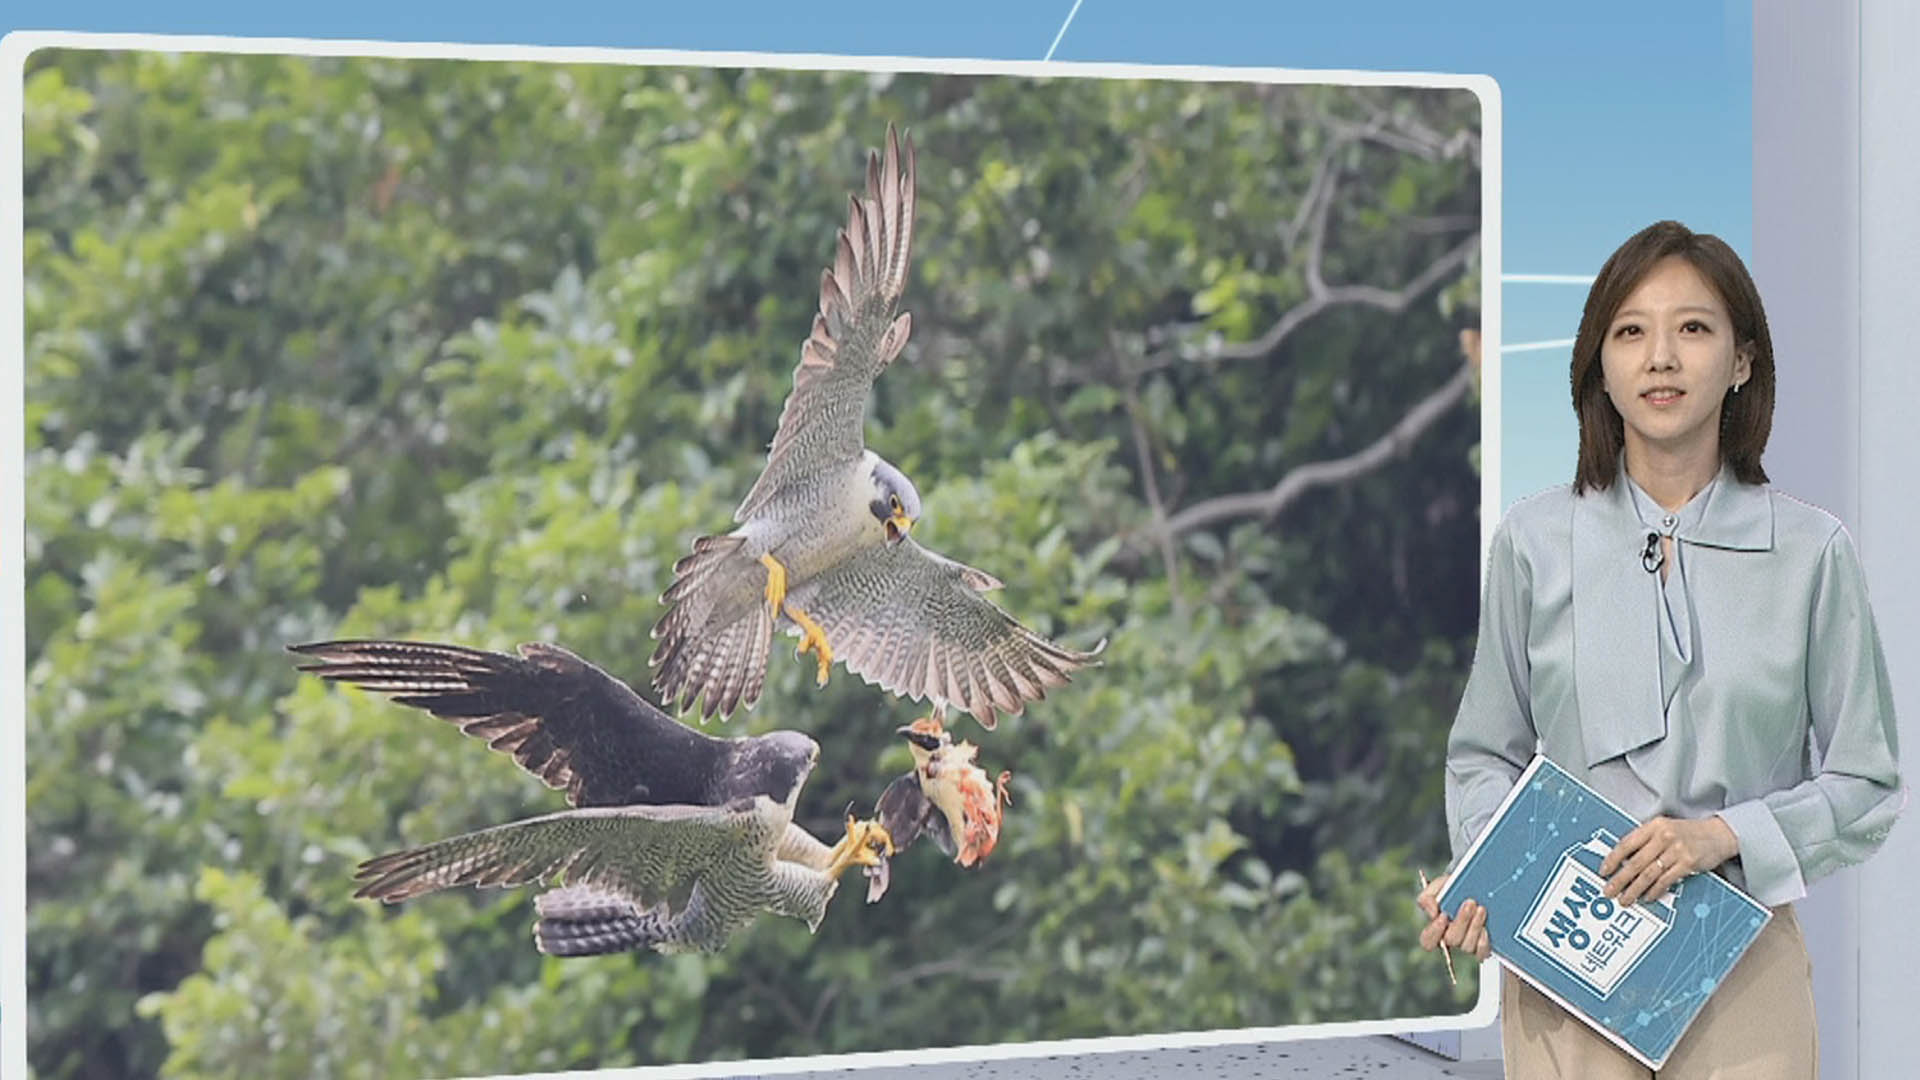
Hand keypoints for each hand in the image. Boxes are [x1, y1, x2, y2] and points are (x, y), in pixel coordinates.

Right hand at [1417, 871, 1490, 960]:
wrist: (1476, 887)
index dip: (1434, 931)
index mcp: (1436, 928)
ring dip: (1475, 926)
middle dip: (1461, 921)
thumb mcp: (1437, 887)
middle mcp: (1451, 939)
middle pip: (1451, 940)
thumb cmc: (1453, 889)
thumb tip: (1433, 913)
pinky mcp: (1482, 947)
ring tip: (1481, 908)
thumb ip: (1428, 898)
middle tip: (1470, 902)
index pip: (1428, 940)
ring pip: (1467, 945)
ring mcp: (1467, 945)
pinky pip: (1481, 951)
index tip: (1443, 915)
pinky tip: (1486, 926)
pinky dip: (1483, 940)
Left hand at [1599, 814, 1739, 906]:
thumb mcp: (1663, 828)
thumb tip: (1622, 861)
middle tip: (1609, 891)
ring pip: (1648, 874)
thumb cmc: (1687, 833)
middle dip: (1620, 879)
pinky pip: (1666, 880)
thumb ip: (1645, 841)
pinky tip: (1647, 897)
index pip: (1626, 844)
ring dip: (1634, 889)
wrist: (1718, 834)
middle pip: (1635, 862)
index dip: (1613, 859)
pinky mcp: (1687, 863)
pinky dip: (1654, 890)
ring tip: (1626, 898)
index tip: (1604, 871)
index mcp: (1653, 826)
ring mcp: (1676, 850)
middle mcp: (1663, 837)